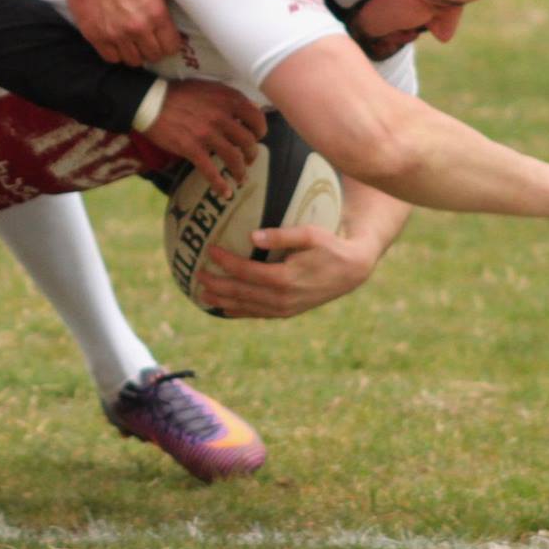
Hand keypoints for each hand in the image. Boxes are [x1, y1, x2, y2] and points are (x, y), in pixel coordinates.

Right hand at [63, 0, 178, 65]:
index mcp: (156, 13)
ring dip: (132, 53)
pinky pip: (111, 58)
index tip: (162, 42)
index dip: (168, 46)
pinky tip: (113, 42)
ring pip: (132, 60)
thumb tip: (167, 25)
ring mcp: (117, 34)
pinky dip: (114, 53)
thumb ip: (160, 8)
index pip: (171, 47)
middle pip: (152, 56)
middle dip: (150, 50)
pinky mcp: (97, 36)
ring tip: (128, 43)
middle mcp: (139, 28)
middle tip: (144, 43)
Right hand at [142, 80, 265, 195]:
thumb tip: (249, 111)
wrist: (151, 101)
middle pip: (248, 141)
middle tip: (248, 159)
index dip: (260, 131)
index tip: (257, 137)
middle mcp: (221, 116)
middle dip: (251, 154)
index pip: (256, 118)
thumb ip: (228, 99)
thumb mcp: (208, 88)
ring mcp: (207, 134)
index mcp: (227, 99)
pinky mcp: (192, 148)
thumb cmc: (179, 93)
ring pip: (234, 158)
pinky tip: (225, 193)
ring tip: (240, 177)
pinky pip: (211, 172)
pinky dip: (220, 185)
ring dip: (240, 171)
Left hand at [197, 225, 379, 317]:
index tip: (209, 249)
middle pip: (241, 292)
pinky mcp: (287, 312)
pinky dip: (239, 311)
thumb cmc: (330, 246)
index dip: (225, 262)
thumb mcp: (310, 234)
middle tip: (197, 274)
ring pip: (247, 307)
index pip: (246, 271)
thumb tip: (252, 236)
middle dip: (217, 284)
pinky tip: (224, 308)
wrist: (352, 271)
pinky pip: (258, 314)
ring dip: (223, 300)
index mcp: (285, 278)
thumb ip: (282, 235)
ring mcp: (284, 308)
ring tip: (202, 294)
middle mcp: (282, 298)